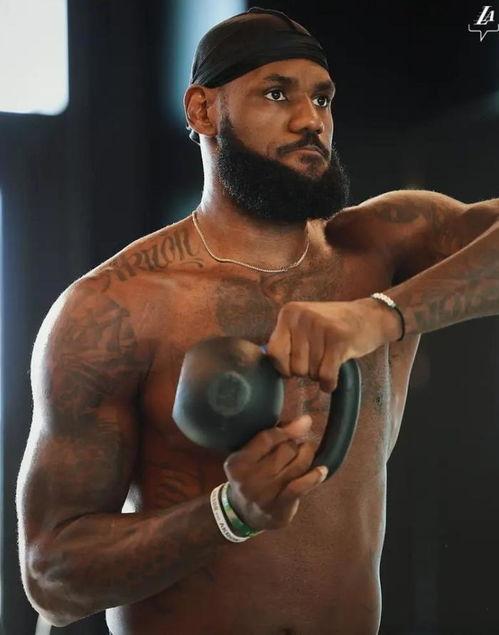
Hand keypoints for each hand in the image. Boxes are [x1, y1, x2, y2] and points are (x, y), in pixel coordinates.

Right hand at [223, 415, 327, 530]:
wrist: (244, 514)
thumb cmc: (251, 476)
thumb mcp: (251, 456)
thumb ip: (271, 437)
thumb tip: (305, 421)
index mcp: (238, 462)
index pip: (267, 438)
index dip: (287, 429)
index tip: (304, 423)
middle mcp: (248, 478)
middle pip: (285, 450)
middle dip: (295, 445)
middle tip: (295, 447)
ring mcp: (264, 494)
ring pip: (296, 466)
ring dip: (306, 456)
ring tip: (307, 452)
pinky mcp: (279, 506)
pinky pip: (300, 486)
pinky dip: (314, 476)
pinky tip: (322, 470)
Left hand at [266, 298, 400, 391]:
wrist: (371, 316)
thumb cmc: (334, 326)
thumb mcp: (304, 323)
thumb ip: (286, 340)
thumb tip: (270, 366)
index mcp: (289, 313)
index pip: (273, 353)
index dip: (284, 367)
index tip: (295, 366)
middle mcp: (302, 317)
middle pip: (294, 367)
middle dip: (306, 371)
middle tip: (320, 359)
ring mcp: (321, 327)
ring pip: (311, 373)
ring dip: (320, 374)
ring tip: (329, 359)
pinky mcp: (340, 340)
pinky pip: (326, 376)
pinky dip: (329, 383)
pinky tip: (333, 378)